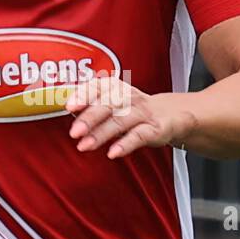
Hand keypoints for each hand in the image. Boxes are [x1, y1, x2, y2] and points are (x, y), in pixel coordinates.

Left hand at [64, 76, 195, 159]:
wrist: (171, 114)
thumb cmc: (132, 109)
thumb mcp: (112, 103)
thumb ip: (91, 106)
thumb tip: (68, 111)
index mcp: (114, 87)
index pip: (97, 86)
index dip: (83, 95)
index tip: (69, 106)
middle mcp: (128, 96)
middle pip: (107, 105)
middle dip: (89, 118)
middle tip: (74, 132)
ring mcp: (142, 112)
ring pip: (120, 121)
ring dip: (101, 134)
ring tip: (84, 146)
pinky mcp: (156, 128)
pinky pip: (139, 135)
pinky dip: (125, 144)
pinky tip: (113, 152)